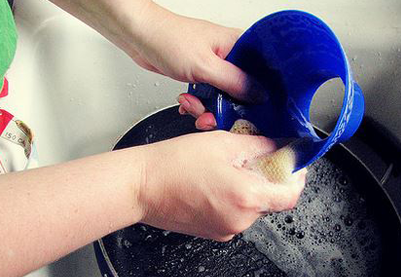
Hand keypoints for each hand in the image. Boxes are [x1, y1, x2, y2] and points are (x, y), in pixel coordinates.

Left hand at [113, 2, 264, 129]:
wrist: (140, 37)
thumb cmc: (168, 39)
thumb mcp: (205, 65)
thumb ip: (234, 82)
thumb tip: (260, 95)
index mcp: (239, 45)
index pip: (261, 74)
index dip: (257, 96)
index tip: (246, 111)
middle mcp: (230, 56)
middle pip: (242, 92)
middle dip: (224, 108)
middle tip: (210, 114)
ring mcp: (215, 67)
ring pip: (222, 98)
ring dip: (206, 107)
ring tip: (191, 103)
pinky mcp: (201, 75)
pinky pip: (208, 97)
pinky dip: (197, 104)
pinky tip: (187, 101)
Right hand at [136, 131, 306, 240]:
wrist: (140, 186)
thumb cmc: (173, 164)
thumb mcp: (223, 143)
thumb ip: (260, 145)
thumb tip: (280, 146)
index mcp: (247, 197)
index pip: (291, 195)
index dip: (296, 177)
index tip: (292, 163)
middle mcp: (240, 220)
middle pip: (271, 200)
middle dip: (267, 178)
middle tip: (253, 157)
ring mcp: (225, 230)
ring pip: (251, 207)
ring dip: (248, 188)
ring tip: (225, 168)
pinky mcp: (212, 232)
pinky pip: (234, 215)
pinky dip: (232, 199)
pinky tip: (214, 183)